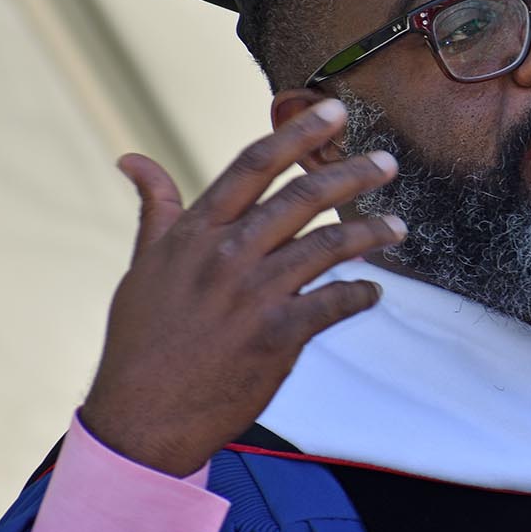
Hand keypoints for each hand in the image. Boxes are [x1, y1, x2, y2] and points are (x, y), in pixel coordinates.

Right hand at [79, 98, 404, 475]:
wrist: (141, 419)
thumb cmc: (141, 341)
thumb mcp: (144, 267)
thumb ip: (156, 209)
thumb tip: (132, 158)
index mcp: (194, 233)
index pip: (252, 165)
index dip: (298, 134)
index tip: (336, 112)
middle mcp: (226, 255)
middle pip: (302, 197)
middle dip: (352, 174)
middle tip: (388, 162)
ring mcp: (254, 296)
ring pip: (328, 246)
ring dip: (370, 232)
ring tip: (397, 225)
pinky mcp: (277, 337)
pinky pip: (335, 303)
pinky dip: (360, 294)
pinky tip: (373, 291)